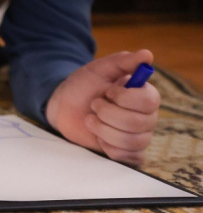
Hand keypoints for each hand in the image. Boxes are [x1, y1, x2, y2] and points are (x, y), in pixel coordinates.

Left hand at [46, 50, 159, 165]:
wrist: (64, 106)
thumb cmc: (84, 85)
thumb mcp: (100, 69)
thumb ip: (123, 61)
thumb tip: (147, 54)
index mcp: (144, 95)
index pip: (150, 102)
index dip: (124, 98)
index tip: (107, 92)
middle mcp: (147, 117)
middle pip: (139, 123)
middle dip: (107, 113)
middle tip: (94, 105)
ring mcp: (138, 136)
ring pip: (132, 141)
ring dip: (103, 129)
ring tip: (91, 119)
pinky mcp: (127, 153)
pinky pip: (128, 158)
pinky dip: (108, 147)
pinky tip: (98, 136)